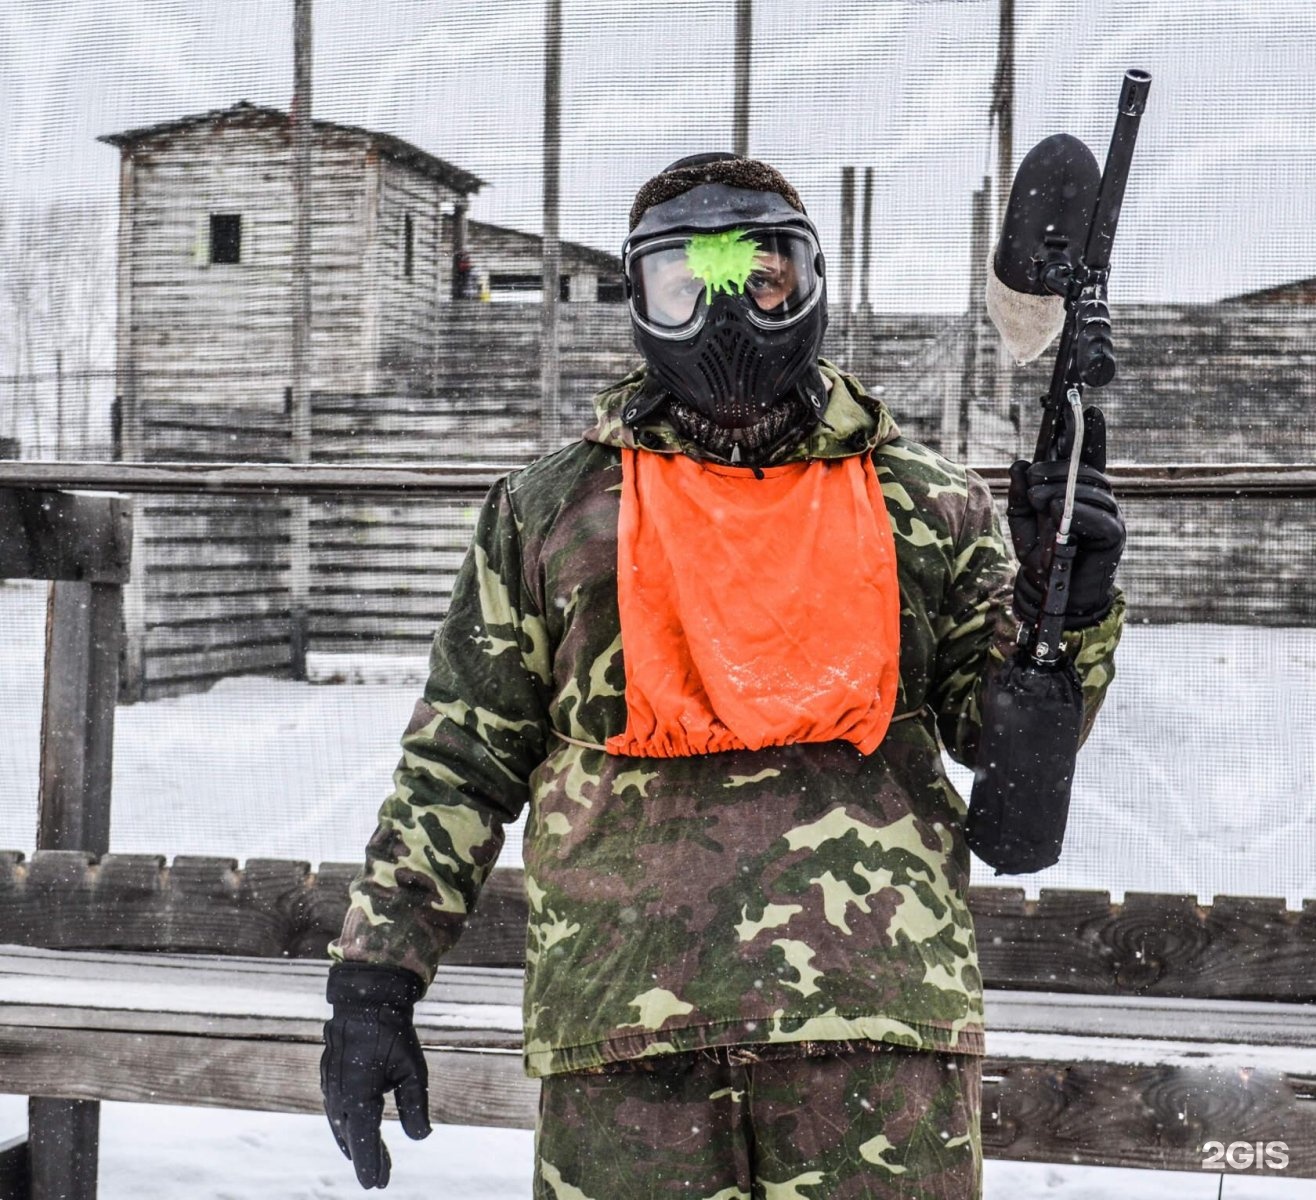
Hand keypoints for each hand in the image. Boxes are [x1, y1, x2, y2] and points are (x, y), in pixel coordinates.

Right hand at [321, 962, 430, 1188]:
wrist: (364, 1003)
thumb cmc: (392, 1034)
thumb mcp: (412, 1070)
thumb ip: (415, 1106)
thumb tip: (421, 1137)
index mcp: (360, 1098)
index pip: (366, 1142)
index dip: (371, 1165)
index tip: (376, 1185)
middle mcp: (340, 1099)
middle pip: (354, 1141)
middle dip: (367, 1161)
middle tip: (380, 1181)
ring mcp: (331, 1091)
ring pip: (343, 1129)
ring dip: (357, 1146)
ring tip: (372, 1164)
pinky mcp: (329, 1082)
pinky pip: (338, 1114)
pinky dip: (349, 1129)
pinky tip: (357, 1134)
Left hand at [1007, 405, 1124, 630]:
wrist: (1051, 595)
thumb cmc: (1040, 557)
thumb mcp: (1022, 521)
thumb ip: (1020, 494)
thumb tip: (1019, 464)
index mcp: (1080, 493)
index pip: (1088, 458)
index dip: (1091, 434)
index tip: (1088, 409)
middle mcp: (1100, 501)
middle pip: (1085, 470)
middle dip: (1057, 468)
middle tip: (1032, 478)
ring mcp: (1111, 518)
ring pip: (1092, 490)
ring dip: (1061, 490)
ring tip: (1038, 500)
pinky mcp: (1114, 537)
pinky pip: (1100, 517)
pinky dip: (1076, 512)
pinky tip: (1057, 514)